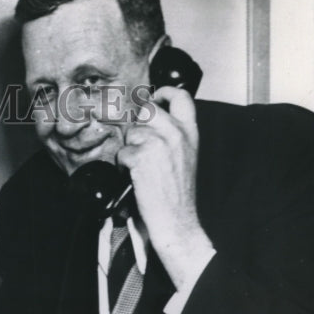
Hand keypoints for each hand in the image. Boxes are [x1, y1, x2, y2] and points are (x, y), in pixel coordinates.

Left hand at [117, 86, 212, 290]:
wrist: (177, 220)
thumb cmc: (177, 194)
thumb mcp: (185, 157)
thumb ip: (173, 136)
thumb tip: (149, 119)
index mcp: (191, 133)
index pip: (182, 97)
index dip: (164, 93)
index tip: (154, 97)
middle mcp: (177, 133)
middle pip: (147, 110)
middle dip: (138, 126)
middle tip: (139, 144)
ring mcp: (159, 144)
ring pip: (131, 132)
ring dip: (129, 149)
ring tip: (141, 168)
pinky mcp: (141, 157)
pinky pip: (122, 153)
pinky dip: (124, 167)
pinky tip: (136, 179)